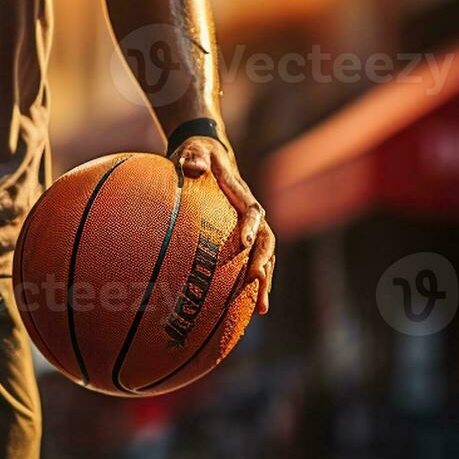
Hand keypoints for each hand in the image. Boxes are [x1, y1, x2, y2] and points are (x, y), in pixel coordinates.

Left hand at [173, 136, 277, 313]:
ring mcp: (249, 227)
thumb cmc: (198, 153)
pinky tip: (241, 308)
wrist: (208, 154)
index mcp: (241, 194)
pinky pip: (248, 261)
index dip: (251, 227)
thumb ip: (194, 157)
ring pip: (264, 257)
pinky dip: (249, 283)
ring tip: (262, 308)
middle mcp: (251, 214)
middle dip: (264, 263)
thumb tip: (192, 167)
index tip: (245, 244)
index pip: (252, 211)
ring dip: (264, 281)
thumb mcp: (194, 150)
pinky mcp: (241, 236)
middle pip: (266, 241)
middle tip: (257, 283)